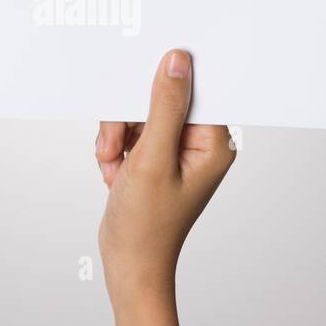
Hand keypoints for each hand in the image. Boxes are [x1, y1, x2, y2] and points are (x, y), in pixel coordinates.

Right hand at [95, 49, 235, 304]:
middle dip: (128, 119)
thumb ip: (165, 107)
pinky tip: (114, 171)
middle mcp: (199, 144)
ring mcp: (176, 150)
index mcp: (213, 143)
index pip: (193, 90)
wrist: (128, 264)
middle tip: (114, 145)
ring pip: (139, 114)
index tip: (137, 84)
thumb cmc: (147, 225)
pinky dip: (115, 147)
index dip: (163, 82)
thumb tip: (177, 61)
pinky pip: (130, 131)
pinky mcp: (155, 156)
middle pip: (160, 99)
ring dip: (117, 135)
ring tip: (112, 163)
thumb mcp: (152, 159)